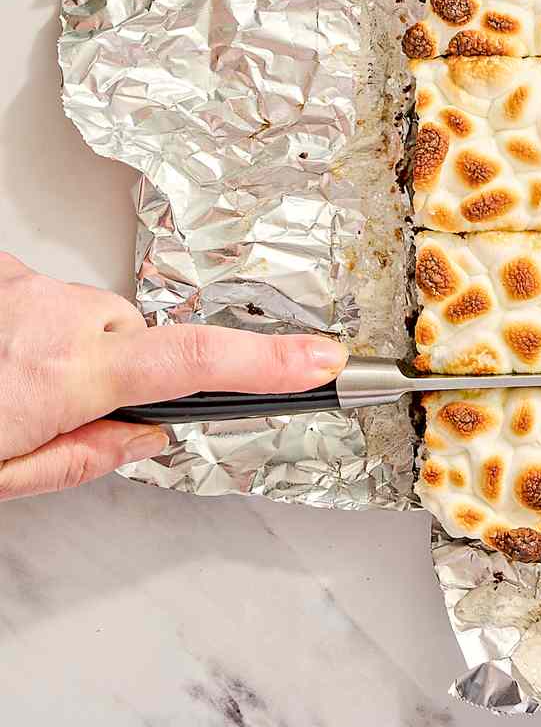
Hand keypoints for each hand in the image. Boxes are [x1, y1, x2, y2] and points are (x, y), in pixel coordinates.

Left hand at [0, 252, 347, 499]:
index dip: (269, 361)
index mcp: (65, 378)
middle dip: (117, 370)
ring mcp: (27, 285)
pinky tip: (1, 347)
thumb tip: (142, 439)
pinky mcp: (4, 267)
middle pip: (135, 337)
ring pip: (90, 315)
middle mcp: (54, 319)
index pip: (196, 363)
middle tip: (56, 409)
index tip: (322, 360)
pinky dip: (32, 321)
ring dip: (67, 346)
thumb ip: (80, 460)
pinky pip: (44, 292)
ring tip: (11, 378)